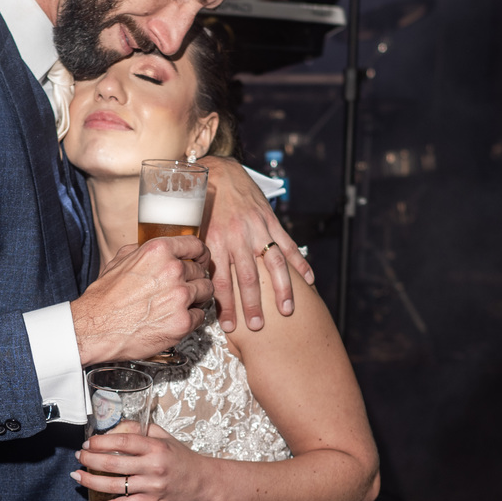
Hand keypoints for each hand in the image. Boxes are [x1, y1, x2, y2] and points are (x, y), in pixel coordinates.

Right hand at [71, 236, 212, 366]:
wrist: (96, 328)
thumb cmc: (105, 297)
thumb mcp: (120, 260)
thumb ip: (143, 250)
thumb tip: (159, 250)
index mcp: (159, 251)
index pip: (195, 246)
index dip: (201, 254)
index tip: (201, 260)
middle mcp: (173, 270)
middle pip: (201, 272)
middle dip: (194, 280)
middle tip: (182, 290)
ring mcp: (180, 297)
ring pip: (205, 293)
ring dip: (196, 298)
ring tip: (180, 305)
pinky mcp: (182, 322)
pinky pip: (199, 316)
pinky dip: (190, 319)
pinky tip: (175, 319)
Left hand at [72, 421, 209, 500]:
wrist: (202, 482)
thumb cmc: (182, 459)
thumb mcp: (164, 437)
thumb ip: (139, 430)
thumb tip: (113, 429)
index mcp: (155, 447)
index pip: (122, 441)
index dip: (101, 442)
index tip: (89, 442)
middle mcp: (152, 467)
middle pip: (112, 463)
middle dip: (90, 459)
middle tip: (79, 456)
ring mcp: (150, 486)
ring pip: (112, 485)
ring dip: (89, 480)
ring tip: (77, 475)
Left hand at [203, 159, 314, 332]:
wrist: (217, 172)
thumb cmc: (201, 206)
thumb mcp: (193, 231)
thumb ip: (197, 258)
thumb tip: (195, 287)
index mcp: (214, 242)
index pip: (221, 281)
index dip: (225, 306)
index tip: (229, 327)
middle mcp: (237, 237)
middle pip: (248, 277)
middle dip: (253, 304)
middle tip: (257, 326)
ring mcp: (256, 229)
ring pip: (272, 263)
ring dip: (281, 289)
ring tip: (286, 311)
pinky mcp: (270, 220)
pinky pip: (287, 244)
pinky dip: (300, 263)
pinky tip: (309, 281)